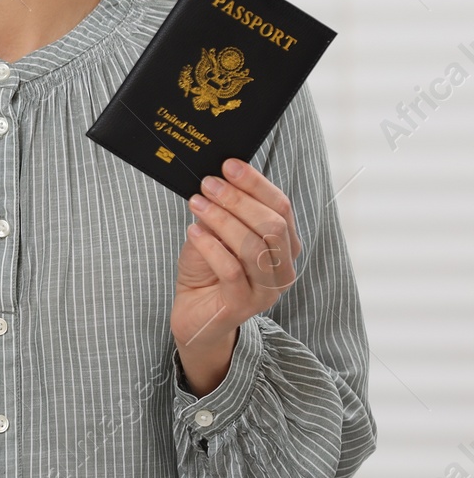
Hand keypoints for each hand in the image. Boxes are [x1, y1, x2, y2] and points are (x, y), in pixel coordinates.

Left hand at [171, 158, 301, 394]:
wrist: (194, 312)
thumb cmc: (207, 268)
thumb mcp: (216, 232)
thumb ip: (224, 210)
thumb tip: (217, 176)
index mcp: (285, 245)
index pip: (282, 207)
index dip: (256, 183)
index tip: (229, 164)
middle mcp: (283, 268)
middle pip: (272, 225)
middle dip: (238, 200)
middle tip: (208, 183)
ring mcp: (267, 290)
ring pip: (254, 247)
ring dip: (223, 219)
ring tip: (197, 203)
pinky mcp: (243, 305)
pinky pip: (231, 270)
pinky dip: (211, 246)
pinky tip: (193, 231)